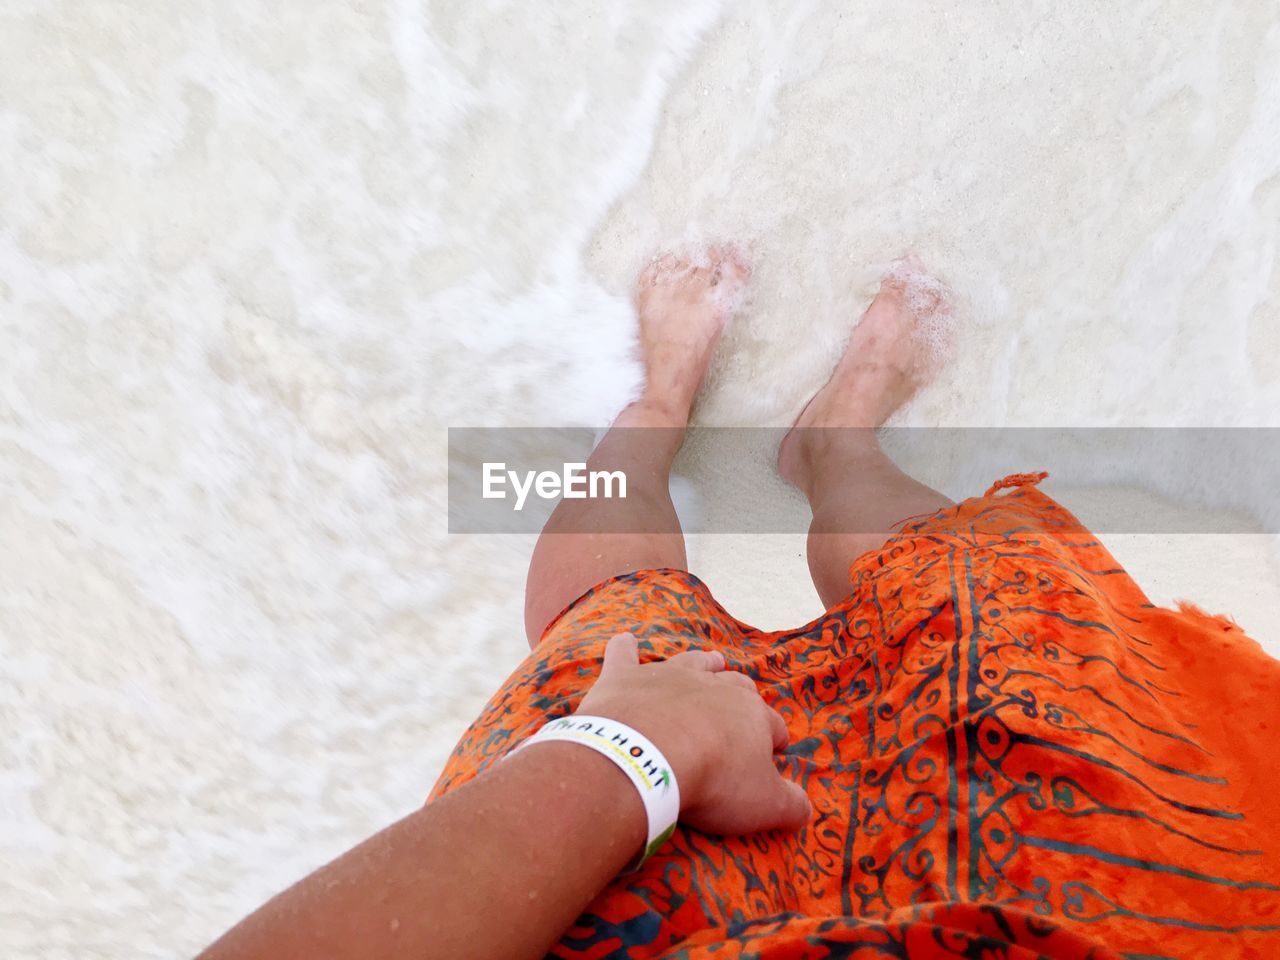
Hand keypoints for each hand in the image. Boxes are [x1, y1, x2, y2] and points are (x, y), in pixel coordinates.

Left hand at [575, 633, 811, 835]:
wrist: (647, 756)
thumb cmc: (712, 780)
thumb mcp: (765, 804)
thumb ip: (792, 804)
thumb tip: (806, 808)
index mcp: (751, 715)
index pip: (773, 726)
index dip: (775, 740)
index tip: (775, 752)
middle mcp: (713, 686)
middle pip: (736, 686)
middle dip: (743, 695)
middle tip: (743, 704)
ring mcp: (667, 677)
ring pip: (693, 662)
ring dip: (703, 662)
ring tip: (711, 658)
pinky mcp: (625, 679)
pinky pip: (624, 655)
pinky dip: (624, 648)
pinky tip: (624, 640)